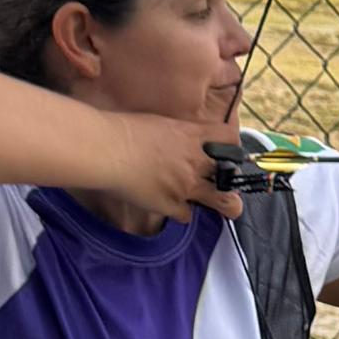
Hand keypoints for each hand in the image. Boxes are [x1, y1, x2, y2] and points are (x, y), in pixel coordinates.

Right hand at [98, 116, 245, 220]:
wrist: (105, 150)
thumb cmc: (124, 130)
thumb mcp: (161, 123)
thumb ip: (180, 134)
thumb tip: (184, 140)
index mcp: (192, 135)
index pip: (230, 137)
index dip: (232, 145)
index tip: (228, 151)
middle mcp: (195, 161)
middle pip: (232, 174)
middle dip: (233, 179)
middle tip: (226, 182)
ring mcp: (186, 186)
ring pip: (223, 201)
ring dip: (225, 204)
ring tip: (227, 208)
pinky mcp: (171, 205)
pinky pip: (187, 215)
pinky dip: (181, 212)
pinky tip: (173, 206)